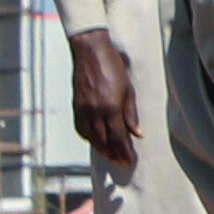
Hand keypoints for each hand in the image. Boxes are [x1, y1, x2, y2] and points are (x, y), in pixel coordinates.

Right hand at [68, 30, 139, 172]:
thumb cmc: (113, 66)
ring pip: (91, 138)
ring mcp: (83, 110)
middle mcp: (95, 112)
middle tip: (122, 162)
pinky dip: (89, 138)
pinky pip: (81, 129)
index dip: (124, 152)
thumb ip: (131, 114)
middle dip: (114, 154)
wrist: (90, 51)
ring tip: (110, 155)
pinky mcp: (76, 106)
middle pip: (104, 142)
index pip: (118, 138)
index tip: (130, 161)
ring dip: (101, 149)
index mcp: (111, 108)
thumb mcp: (128, 89)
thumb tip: (137, 134)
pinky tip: (95, 140)